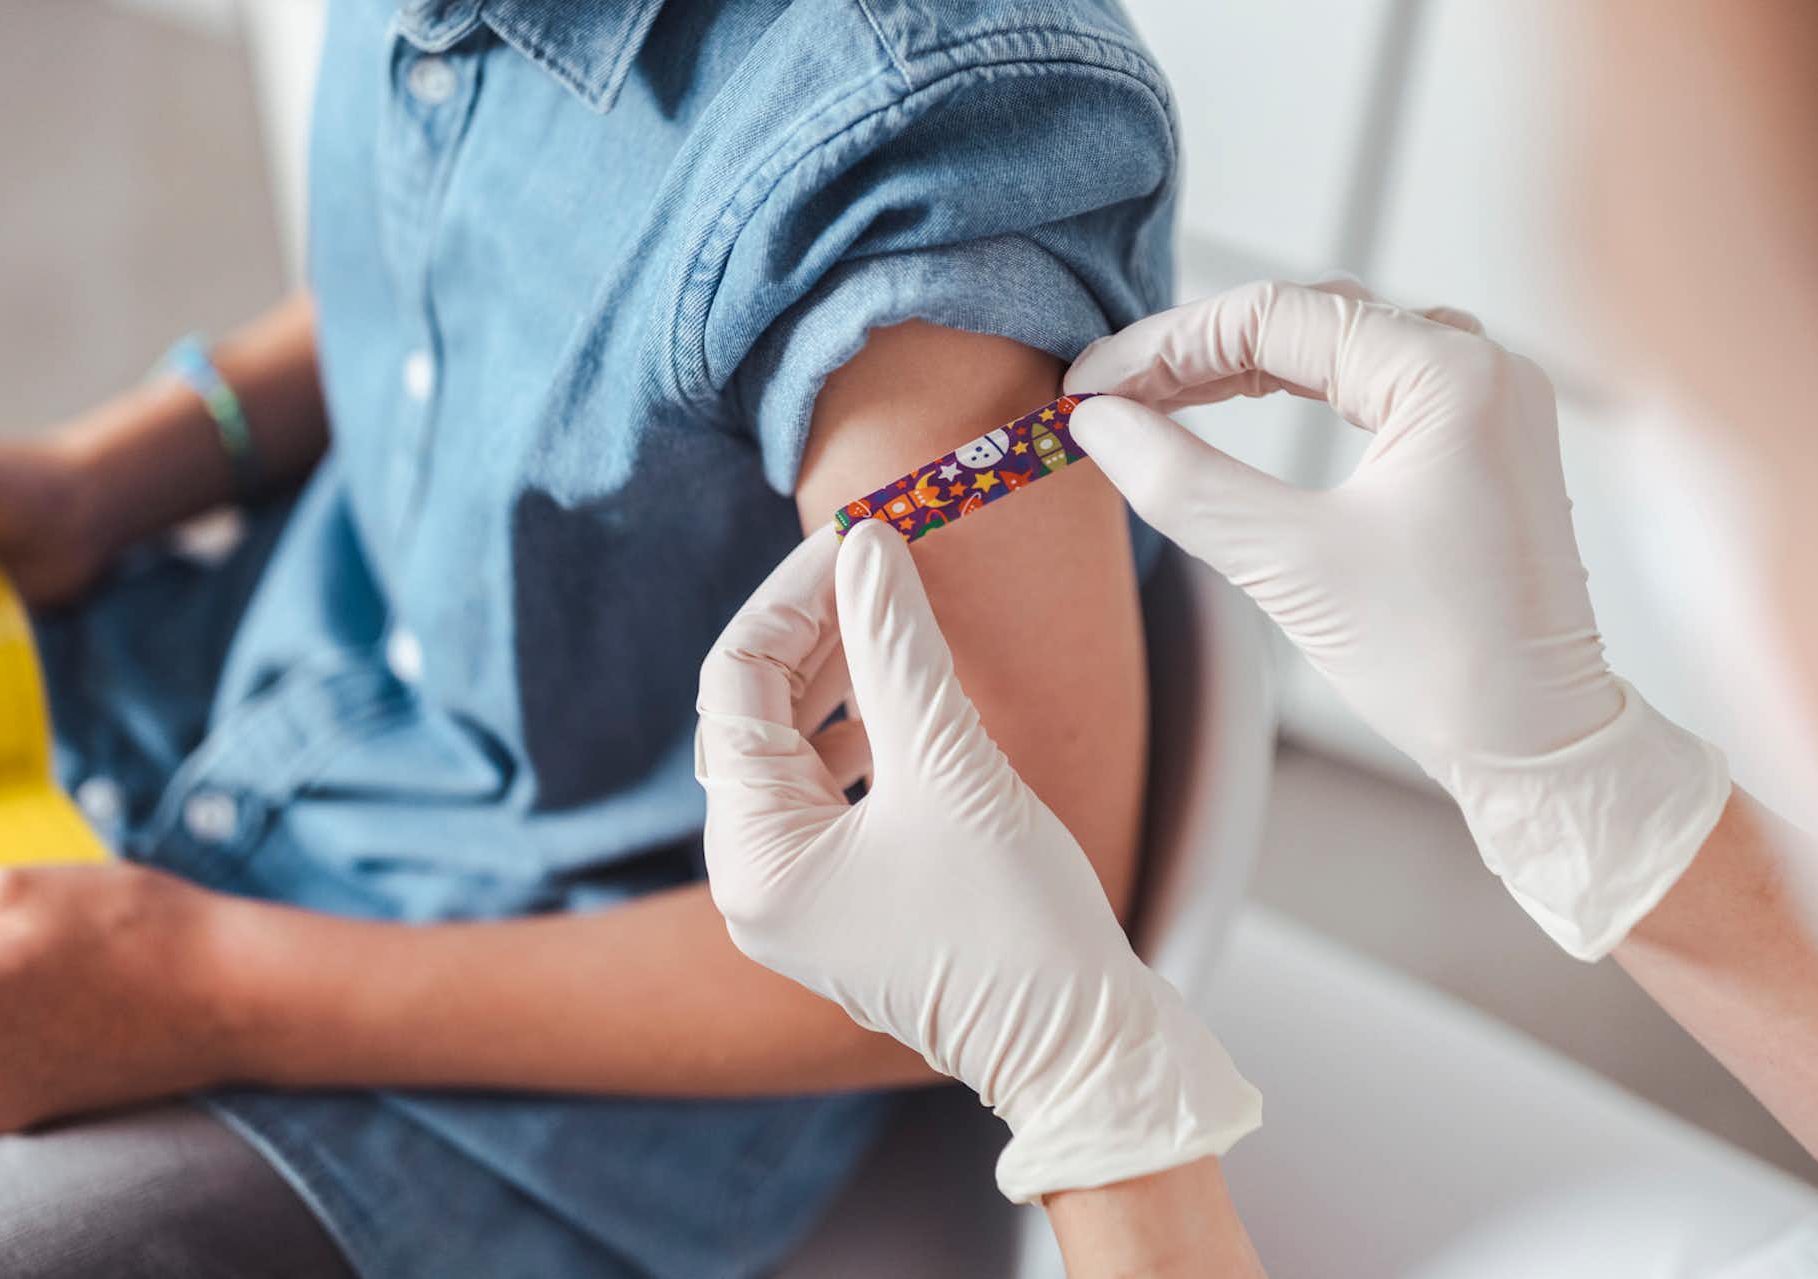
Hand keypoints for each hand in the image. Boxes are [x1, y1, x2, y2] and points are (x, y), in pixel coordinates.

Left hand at [695, 523, 1260, 1202]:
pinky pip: (830, 790)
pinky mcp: (845, 900)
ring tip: (899, 617)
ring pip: (793, 748)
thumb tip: (866, 547)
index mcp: (753, 856)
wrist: (1081, 1047)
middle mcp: (753, 880)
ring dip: (842, 674)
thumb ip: (898, 650)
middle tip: (885, 563)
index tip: (862, 536)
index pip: (736, 682)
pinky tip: (911, 697)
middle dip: (818, 630)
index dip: (795, 596)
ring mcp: (798, 895)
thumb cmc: (1018, 926)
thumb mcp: (952, 768)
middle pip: (755, 712)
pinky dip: (864, 731)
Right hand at [1065, 280, 1730, 958]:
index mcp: (1450, 377)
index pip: (1276, 317)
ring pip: (1342, 342)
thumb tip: (1099, 423)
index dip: (1166, 346)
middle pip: (1309, 316)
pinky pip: (1377, 380)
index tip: (1089, 384)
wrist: (1540, 744)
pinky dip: (1303, 386)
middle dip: (1200, 350)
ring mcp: (1490, 398)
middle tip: (1110, 394)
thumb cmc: (1439, 664)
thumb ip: (1184, 482)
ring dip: (1248, 362)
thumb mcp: (1290, 567)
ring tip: (1160, 396)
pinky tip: (1241, 404)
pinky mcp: (1484, 437)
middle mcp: (1482, 364)